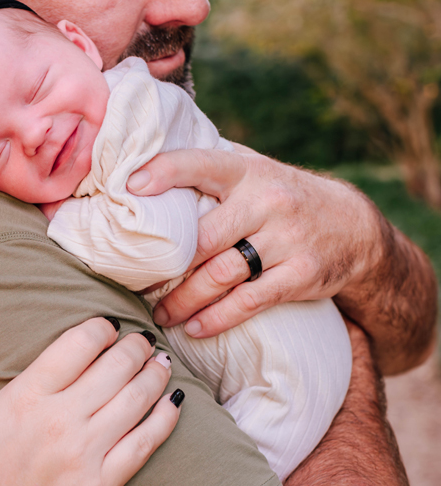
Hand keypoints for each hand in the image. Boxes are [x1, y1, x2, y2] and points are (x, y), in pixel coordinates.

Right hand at [0, 315, 179, 485]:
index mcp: (23, 398)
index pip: (78, 344)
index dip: (101, 328)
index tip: (109, 326)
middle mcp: (59, 421)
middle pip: (115, 365)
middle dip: (134, 346)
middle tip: (141, 340)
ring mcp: (84, 454)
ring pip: (136, 398)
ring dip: (154, 372)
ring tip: (160, 361)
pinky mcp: (104, 484)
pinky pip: (146, 442)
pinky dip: (164, 417)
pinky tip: (172, 401)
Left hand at [126, 146, 382, 337]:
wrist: (353, 226)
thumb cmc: (284, 195)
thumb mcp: (256, 168)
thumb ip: (212, 165)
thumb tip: (146, 158)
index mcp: (248, 171)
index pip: (201, 164)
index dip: (165, 172)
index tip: (131, 187)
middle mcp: (267, 202)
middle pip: (204, 237)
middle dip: (166, 266)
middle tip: (136, 284)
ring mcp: (286, 239)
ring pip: (222, 274)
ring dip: (184, 299)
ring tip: (161, 313)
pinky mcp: (301, 274)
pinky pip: (250, 301)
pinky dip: (218, 318)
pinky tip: (195, 327)